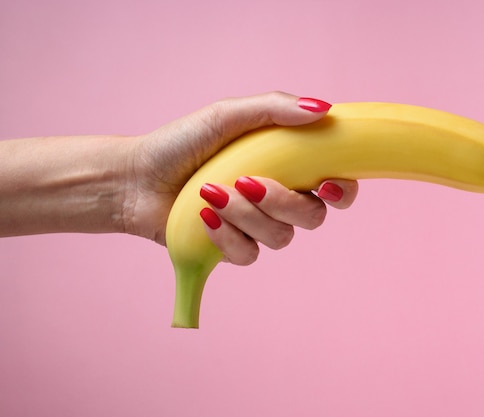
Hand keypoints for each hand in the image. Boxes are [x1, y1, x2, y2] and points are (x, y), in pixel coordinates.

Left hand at [125, 92, 358, 261]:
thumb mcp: (227, 115)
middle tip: (249, 182)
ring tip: (211, 194)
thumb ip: (275, 109)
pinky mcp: (233, 250)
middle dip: (285, 203)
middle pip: (313, 217)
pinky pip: (249, 255)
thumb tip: (323, 109)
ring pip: (281, 238)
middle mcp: (278, 199)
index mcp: (287, 166)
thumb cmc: (182, 142)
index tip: (327, 184)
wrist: (137, 177)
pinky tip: (204, 218)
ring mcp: (256, 226)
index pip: (335, 186)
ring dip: (247, 216)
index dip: (342, 191)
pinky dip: (227, 237)